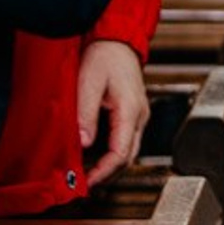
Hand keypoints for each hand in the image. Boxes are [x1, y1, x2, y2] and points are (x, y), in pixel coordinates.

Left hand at [76, 40, 148, 190]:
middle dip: (108, 173)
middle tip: (84, 183)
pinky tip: (95, 156)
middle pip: (128, 157)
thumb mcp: (88, 82)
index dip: (104, 171)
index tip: (86, 181)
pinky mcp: (132, 114)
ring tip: (88, 174)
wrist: (117, 40)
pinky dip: (111, 154)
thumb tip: (84, 143)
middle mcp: (139, 116)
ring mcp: (138, 116)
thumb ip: (85, 114)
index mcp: (131, 110)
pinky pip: (125, 141)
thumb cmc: (104, 56)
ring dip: (110, 165)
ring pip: (128, 151)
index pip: (121, 152)